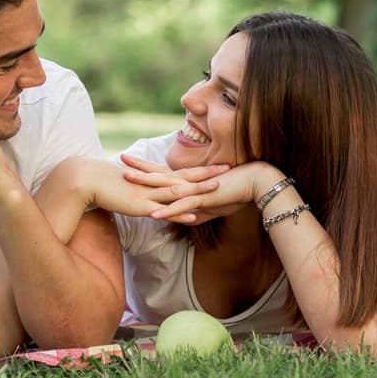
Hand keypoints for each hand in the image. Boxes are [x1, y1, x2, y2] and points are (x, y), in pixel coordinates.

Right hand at [83, 157, 227, 217]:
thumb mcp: (130, 189)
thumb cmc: (107, 185)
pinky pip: (164, 209)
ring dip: (199, 189)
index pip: (182, 172)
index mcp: (154, 179)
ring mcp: (149, 193)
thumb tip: (152, 200)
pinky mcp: (141, 205)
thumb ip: (143, 192)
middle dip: (208, 173)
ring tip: (219, 187)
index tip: (218, 165)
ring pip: (179, 190)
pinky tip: (194, 215)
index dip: (201, 168)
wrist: (88, 180)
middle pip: (186, 176)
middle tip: (230, 167)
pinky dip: (180, 211)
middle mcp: (155, 183)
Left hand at [121, 155, 281, 224]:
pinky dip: (167, 210)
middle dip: (139, 168)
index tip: (130, 162)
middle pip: (159, 174)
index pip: (164, 173)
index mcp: (190, 182)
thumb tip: (187, 219)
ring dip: (145, 184)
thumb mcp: (213, 205)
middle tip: (120, 159)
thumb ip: (198, 212)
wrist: (256, 182)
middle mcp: (189, 182)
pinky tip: (153, 214)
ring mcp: (195, 190)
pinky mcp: (204, 199)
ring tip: (127, 181)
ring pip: (165, 187)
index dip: (147, 167)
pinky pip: (182, 206)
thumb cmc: (237, 192)